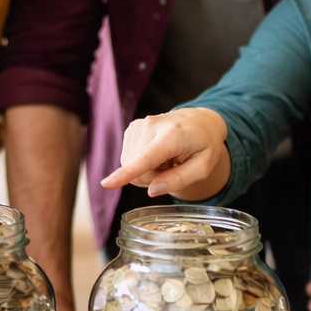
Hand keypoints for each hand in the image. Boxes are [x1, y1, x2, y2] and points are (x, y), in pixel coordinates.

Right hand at [100, 108, 229, 201]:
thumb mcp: (204, 167)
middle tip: (171, 169)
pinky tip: (156, 155)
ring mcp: (139, 124)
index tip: (106, 184)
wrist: (201, 121)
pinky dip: (141, 162)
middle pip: (136, 168)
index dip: (126, 174)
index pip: (146, 158)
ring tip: (166, 160)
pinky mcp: (132, 128)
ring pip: (130, 164)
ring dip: (146, 170)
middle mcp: (152, 125)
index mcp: (173, 135)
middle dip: (151, 178)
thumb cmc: (204, 145)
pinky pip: (128, 158)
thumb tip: (152, 190)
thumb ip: (179, 179)